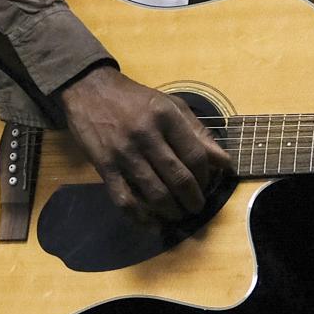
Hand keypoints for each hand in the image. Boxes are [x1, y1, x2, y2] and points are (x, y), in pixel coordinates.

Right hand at [58, 65, 232, 222]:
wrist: (89, 89)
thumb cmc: (135, 98)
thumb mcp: (170, 105)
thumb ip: (198, 132)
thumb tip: (224, 162)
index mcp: (166, 116)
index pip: (196, 155)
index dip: (206, 176)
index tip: (206, 184)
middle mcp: (146, 134)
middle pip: (179, 178)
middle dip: (193, 199)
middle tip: (196, 206)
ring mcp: (124, 153)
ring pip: (155, 193)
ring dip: (172, 211)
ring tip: (178, 214)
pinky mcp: (105, 167)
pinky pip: (125, 200)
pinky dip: (140, 218)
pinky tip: (151, 224)